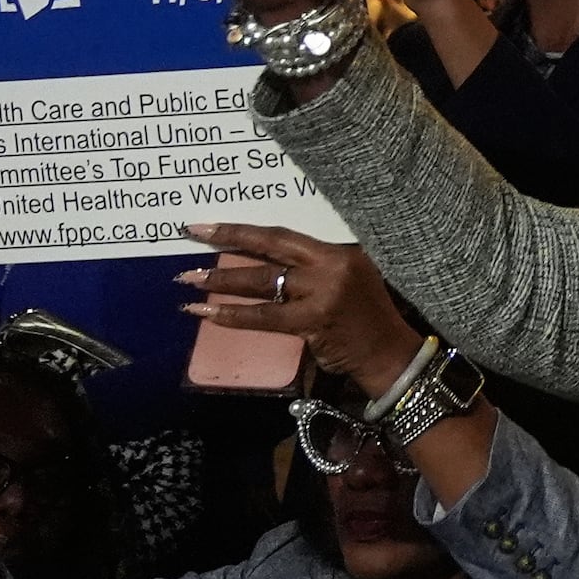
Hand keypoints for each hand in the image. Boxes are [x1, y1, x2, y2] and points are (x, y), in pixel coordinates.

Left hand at [181, 224, 420, 399]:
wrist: (389, 352)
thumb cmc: (367, 315)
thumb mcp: (348, 277)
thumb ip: (315, 267)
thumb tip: (266, 263)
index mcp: (339, 250)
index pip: (283, 235)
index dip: (244, 229)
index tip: (210, 226)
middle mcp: (330, 264)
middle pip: (270, 248)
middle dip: (228, 240)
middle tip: (193, 235)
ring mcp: (321, 292)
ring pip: (262, 282)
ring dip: (221, 281)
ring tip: (189, 280)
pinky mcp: (312, 321)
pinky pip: (264, 317)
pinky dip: (233, 315)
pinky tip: (206, 313)